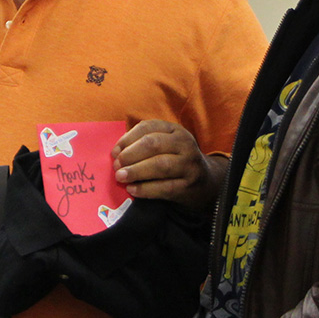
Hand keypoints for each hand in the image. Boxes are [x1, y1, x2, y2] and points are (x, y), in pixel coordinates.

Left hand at [112, 120, 226, 210]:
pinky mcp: (188, 185)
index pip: (148, 127)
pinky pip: (164, 187)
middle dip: (130, 155)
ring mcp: (189, 165)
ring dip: (136, 171)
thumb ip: (142, 144)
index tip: (114, 151)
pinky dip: (146, 189)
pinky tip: (132, 190)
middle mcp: (185, 144)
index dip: (128, 139)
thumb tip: (116, 153)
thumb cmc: (175, 160)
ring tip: (121, 177)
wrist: (204, 181)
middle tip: (116, 166)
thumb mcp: (165, 145)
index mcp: (175, 130)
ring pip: (160, 165)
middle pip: (153, 145)